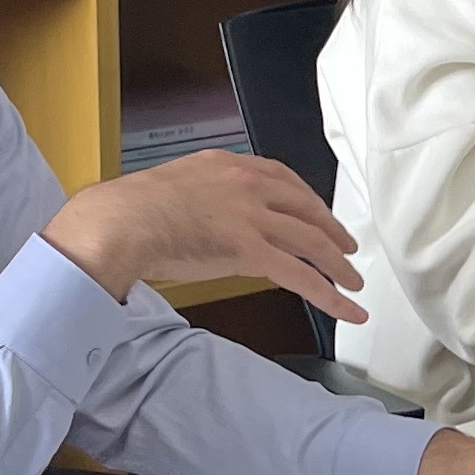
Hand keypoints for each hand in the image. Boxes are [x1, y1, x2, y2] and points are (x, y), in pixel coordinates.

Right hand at [41, 151, 364, 323]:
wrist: (120, 222)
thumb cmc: (133, 210)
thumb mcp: (177, 184)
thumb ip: (206, 194)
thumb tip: (214, 217)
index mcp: (229, 165)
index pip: (283, 178)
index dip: (309, 200)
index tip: (320, 214)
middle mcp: (248, 185)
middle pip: (307, 209)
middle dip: (333, 231)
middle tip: (348, 249)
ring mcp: (252, 216)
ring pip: (312, 241)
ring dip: (338, 266)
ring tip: (353, 284)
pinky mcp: (250, 249)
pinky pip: (300, 275)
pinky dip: (329, 295)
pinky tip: (345, 309)